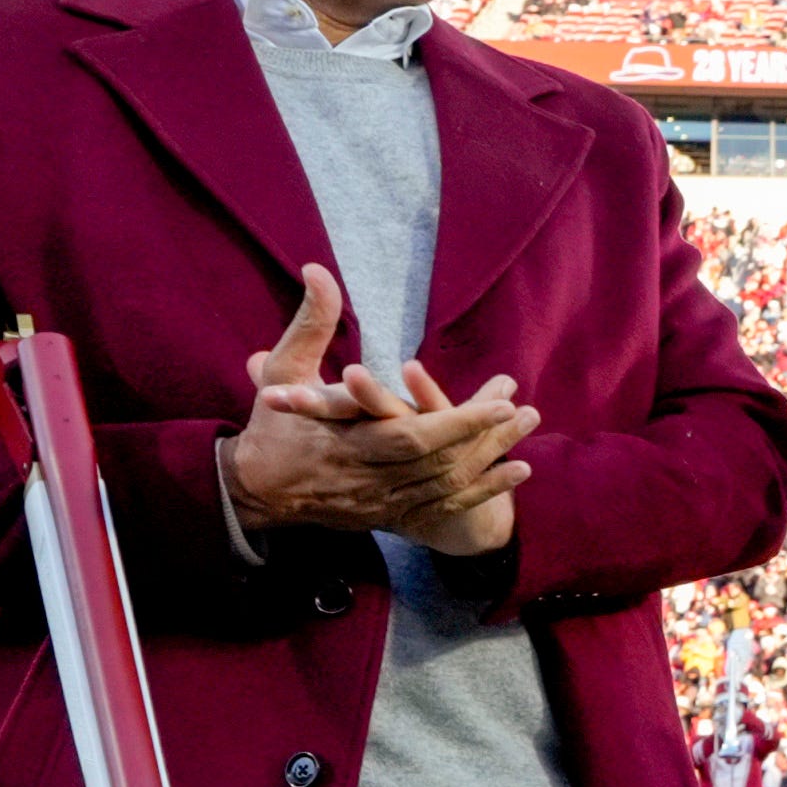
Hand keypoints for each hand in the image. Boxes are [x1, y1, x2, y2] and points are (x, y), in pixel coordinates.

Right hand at [216, 266, 537, 552]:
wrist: (257, 489)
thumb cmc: (273, 425)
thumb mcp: (285, 371)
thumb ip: (310, 324)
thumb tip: (318, 270)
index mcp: (346, 444)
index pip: (412, 438)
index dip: (458, 423)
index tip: (500, 401)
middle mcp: (370, 479)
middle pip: (442, 464)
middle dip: (487, 438)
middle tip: (525, 411)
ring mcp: (384, 502)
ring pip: (449, 484)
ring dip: (493, 457)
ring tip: (529, 425)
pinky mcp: (392, 516)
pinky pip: (446, 507)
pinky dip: (484, 490)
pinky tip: (519, 472)